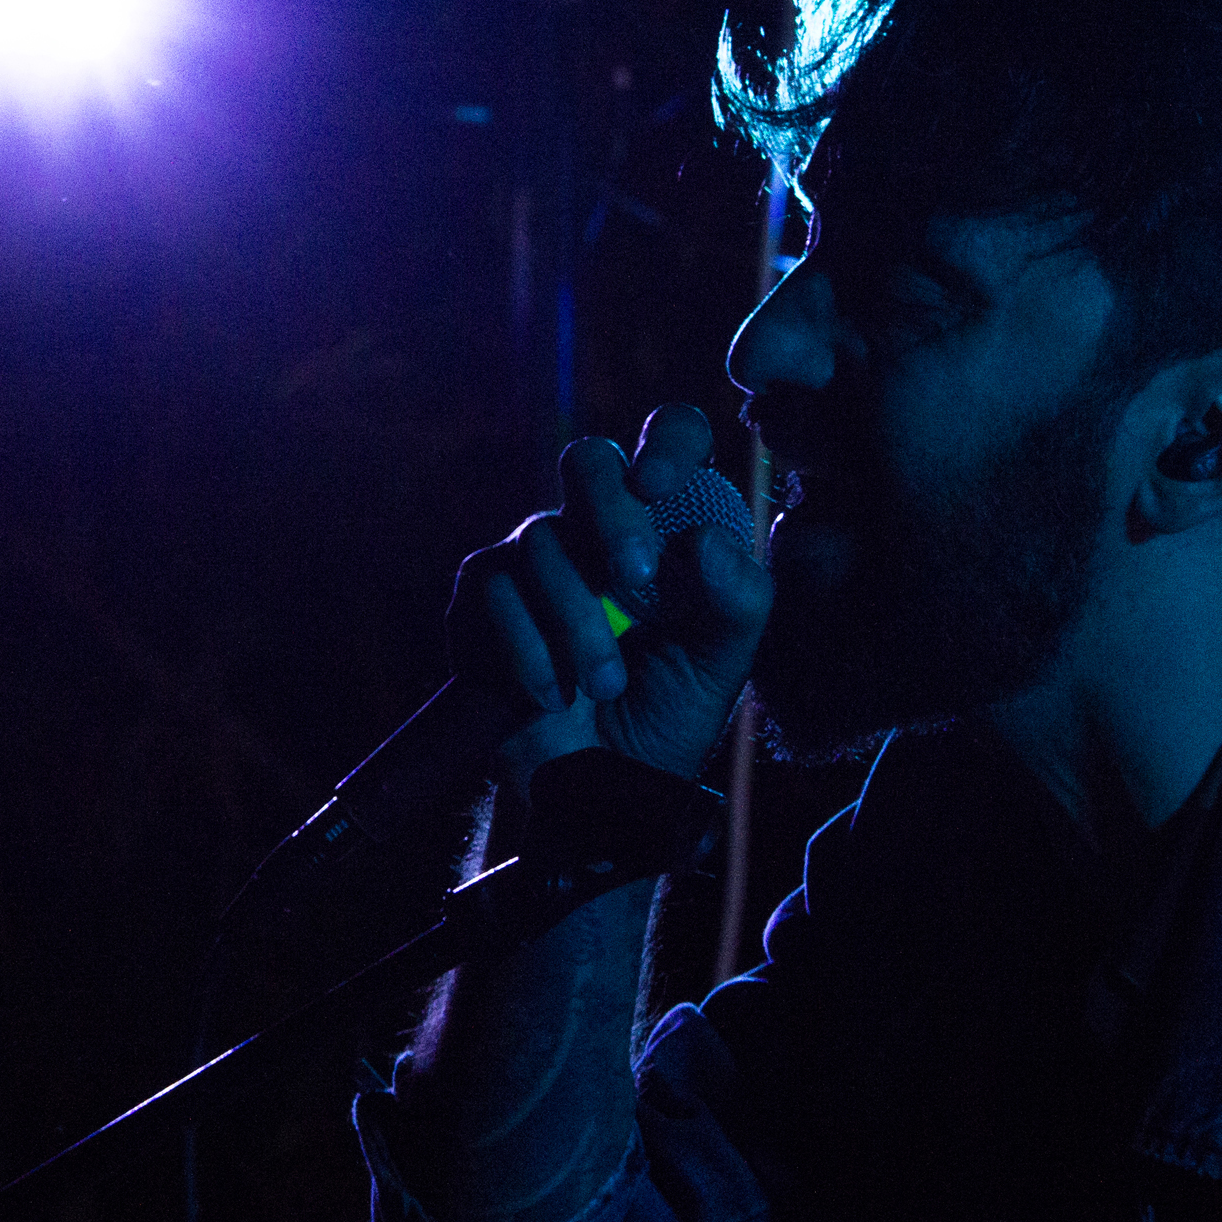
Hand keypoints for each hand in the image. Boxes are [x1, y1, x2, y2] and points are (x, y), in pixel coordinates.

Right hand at [445, 405, 772, 797]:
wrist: (599, 784)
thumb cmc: (669, 711)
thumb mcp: (722, 660)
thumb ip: (737, 599)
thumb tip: (705, 539)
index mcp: (668, 524)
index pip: (671, 437)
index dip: (666, 442)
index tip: (661, 487)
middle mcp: (598, 525)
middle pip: (587, 460)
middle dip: (613, 516)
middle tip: (637, 580)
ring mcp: (536, 555)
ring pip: (543, 541)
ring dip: (580, 623)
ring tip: (607, 685)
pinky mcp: (483, 597)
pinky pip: (496, 590)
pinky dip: (529, 648)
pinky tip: (552, 694)